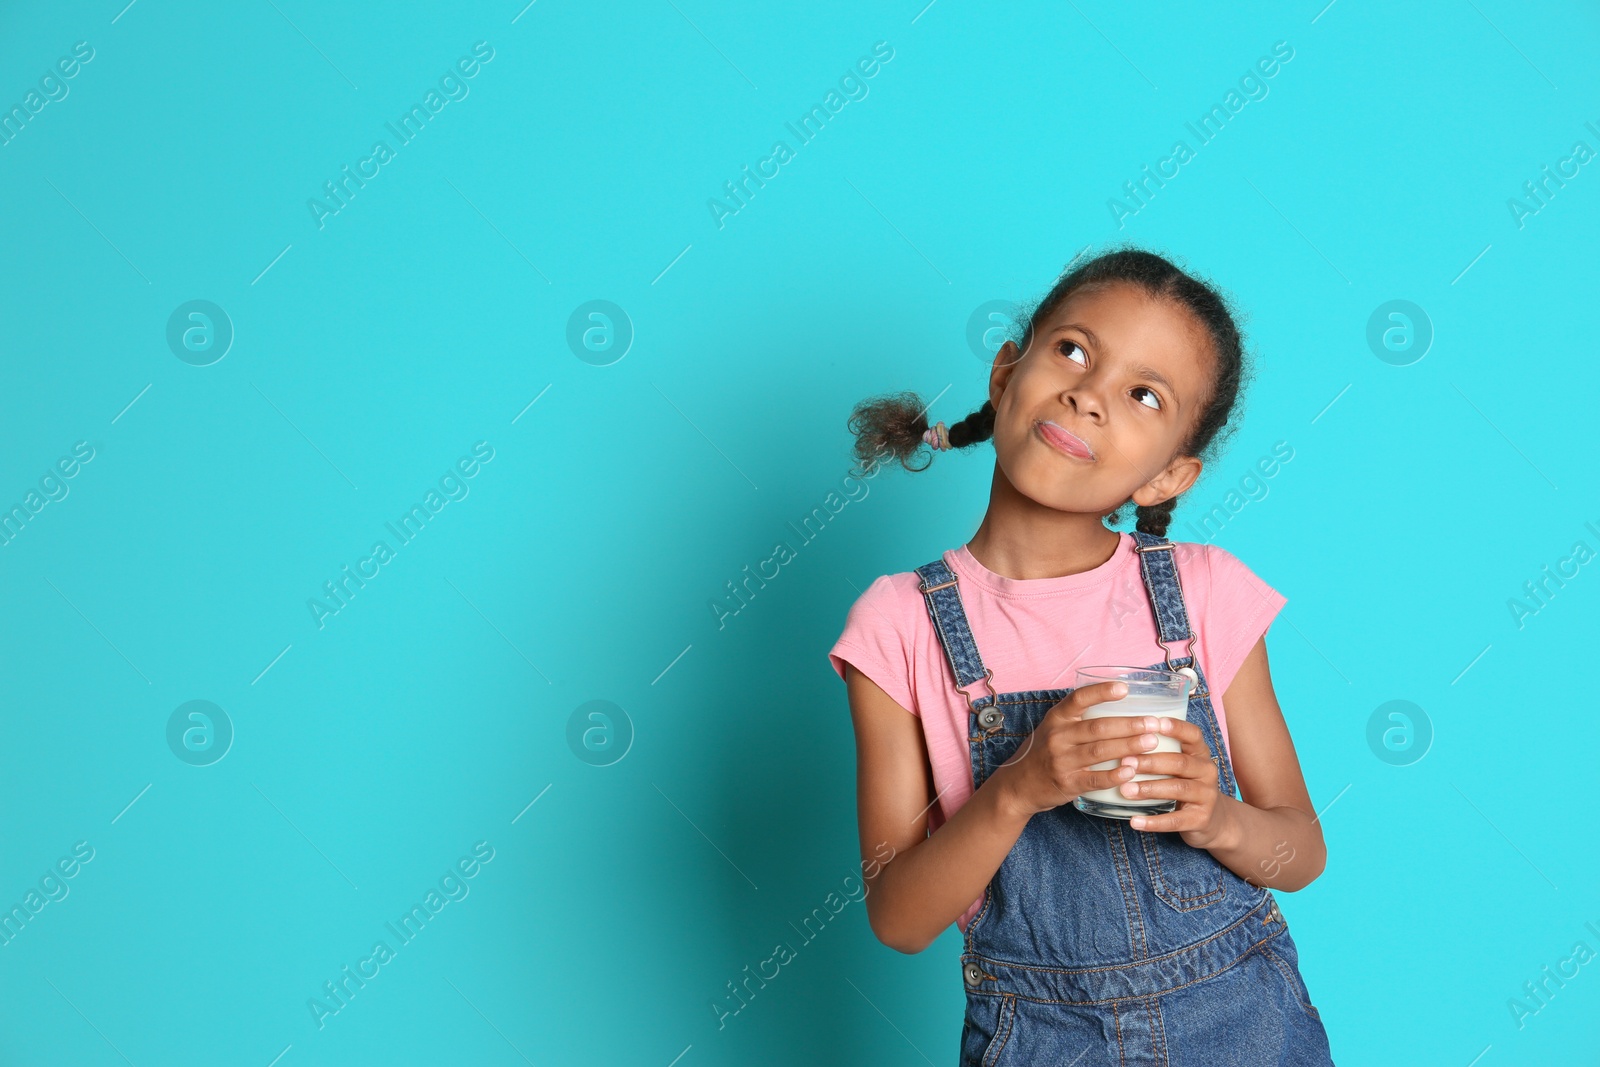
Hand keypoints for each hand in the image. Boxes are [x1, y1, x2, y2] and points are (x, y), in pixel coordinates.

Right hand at [991, 681, 1170, 818]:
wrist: (1018, 786)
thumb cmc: (1043, 753)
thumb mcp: (1053, 728)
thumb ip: (1078, 718)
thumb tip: (1120, 705)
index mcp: (1057, 718)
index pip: (1080, 699)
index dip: (1102, 692)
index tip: (1125, 688)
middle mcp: (1057, 736)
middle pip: (1098, 727)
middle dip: (1130, 724)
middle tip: (1154, 723)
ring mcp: (1061, 761)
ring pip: (1100, 751)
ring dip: (1129, 746)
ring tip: (1152, 742)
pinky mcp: (1066, 783)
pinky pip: (1094, 779)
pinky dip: (1114, 775)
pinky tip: (1131, 771)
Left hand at [1121, 716, 1233, 848]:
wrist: (1212, 821)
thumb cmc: (1185, 785)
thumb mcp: (1180, 766)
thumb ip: (1161, 751)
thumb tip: (1121, 737)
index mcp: (1200, 754)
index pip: (1193, 735)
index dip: (1176, 728)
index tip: (1154, 722)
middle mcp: (1207, 771)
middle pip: (1179, 762)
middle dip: (1151, 762)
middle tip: (1125, 762)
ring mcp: (1207, 796)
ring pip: (1177, 789)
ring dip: (1149, 789)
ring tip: (1125, 790)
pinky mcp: (1201, 819)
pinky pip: (1175, 820)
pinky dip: (1154, 822)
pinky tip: (1135, 821)